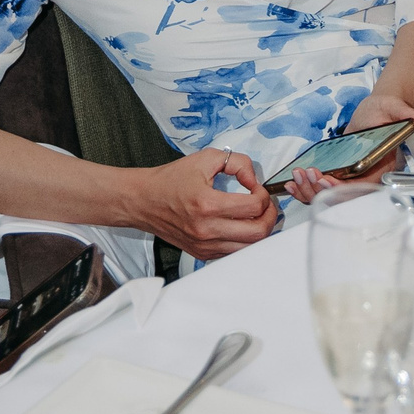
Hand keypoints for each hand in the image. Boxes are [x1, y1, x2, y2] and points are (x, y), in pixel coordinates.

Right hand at [132, 147, 281, 259]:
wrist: (143, 201)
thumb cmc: (171, 179)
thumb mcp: (205, 159)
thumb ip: (237, 163)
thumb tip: (254, 179)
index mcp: (208, 204)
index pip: (253, 207)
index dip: (264, 195)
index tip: (259, 189)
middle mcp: (207, 230)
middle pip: (258, 233)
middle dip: (270, 217)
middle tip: (266, 204)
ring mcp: (204, 246)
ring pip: (249, 248)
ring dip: (260, 231)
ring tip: (257, 216)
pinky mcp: (202, 254)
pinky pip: (234, 253)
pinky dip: (244, 241)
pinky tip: (241, 226)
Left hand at [287, 95, 413, 203]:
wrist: (378, 112)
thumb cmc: (387, 112)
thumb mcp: (396, 109)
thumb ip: (407, 115)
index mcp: (381, 168)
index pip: (363, 189)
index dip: (343, 190)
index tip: (326, 179)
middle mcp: (366, 179)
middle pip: (342, 199)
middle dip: (321, 191)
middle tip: (306, 175)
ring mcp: (351, 179)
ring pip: (329, 198)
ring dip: (310, 191)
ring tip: (296, 177)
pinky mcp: (339, 175)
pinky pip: (323, 189)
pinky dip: (307, 189)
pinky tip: (292, 183)